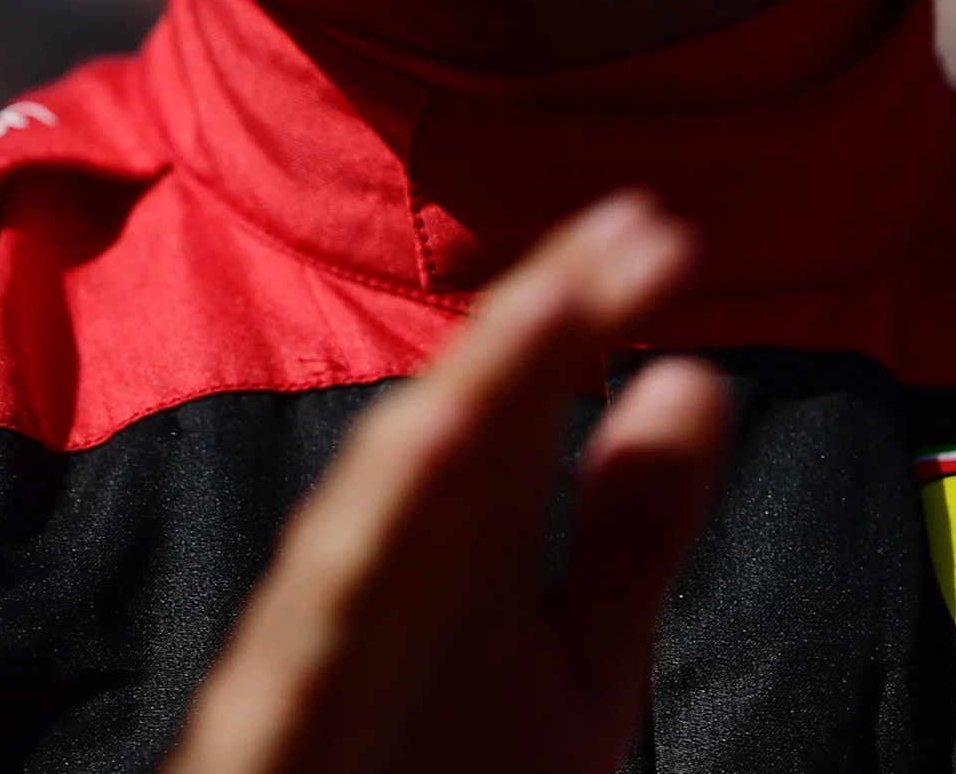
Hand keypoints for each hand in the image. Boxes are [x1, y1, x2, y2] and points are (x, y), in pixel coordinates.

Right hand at [168, 192, 731, 773]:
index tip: (661, 233)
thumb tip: (694, 374)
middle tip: (621, 241)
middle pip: (441, 450)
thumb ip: (626, 537)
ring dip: (430, 441)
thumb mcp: (574, 677)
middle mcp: (373, 591)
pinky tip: (410, 500)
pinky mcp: (260, 745)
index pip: (513, 411)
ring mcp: (308, 671)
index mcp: (450, 558)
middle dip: (522, 342)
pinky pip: (296, 661)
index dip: (580, 318)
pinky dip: (342, 582)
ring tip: (520, 343)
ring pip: (356, 539)